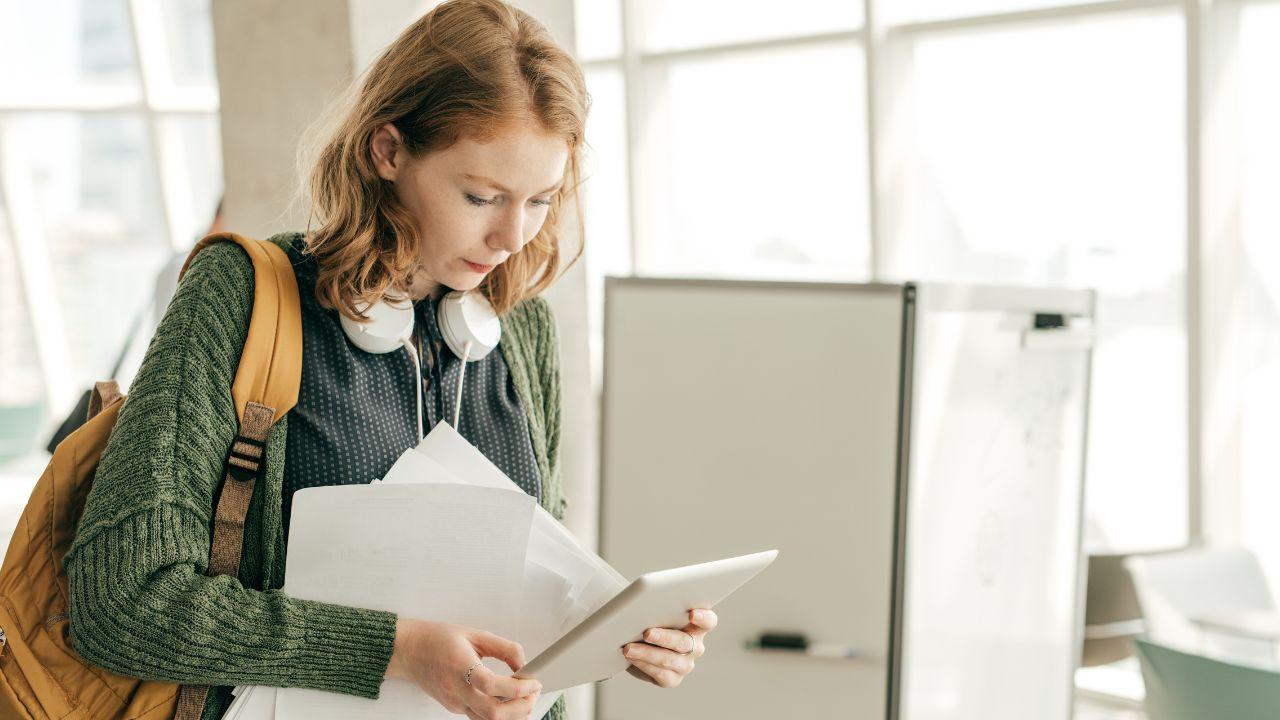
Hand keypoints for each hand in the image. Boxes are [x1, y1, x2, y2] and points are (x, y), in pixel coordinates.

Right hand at [386, 617, 541, 719]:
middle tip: (534, 693)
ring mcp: (454, 703)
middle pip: (493, 713)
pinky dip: (499, 713)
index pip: (491, 686)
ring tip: (525, 697)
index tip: (533, 682)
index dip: (517, 688)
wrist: (410, 651)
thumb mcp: (475, 634)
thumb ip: (503, 648)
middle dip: (521, 707)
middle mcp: (456, 690)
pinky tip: (508, 700)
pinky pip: (480, 717)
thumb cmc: (439, 640)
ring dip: (513, 715)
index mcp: (460, 666)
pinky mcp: (454, 708)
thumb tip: (524, 663)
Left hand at [621, 608, 717, 687]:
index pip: (709, 621)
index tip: (692, 614)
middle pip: (684, 642)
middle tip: (647, 633)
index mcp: (697, 626)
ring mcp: (685, 664)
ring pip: (670, 660)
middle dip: (664, 637)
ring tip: (629, 648)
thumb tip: (643, 607)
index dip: (703, 618)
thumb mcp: (657, 612)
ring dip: (647, 653)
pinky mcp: (673, 679)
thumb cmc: (651, 621)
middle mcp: (695, 646)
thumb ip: (659, 609)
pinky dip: (644, 665)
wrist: (638, 642)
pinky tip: (632, 658)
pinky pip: (660, 674)